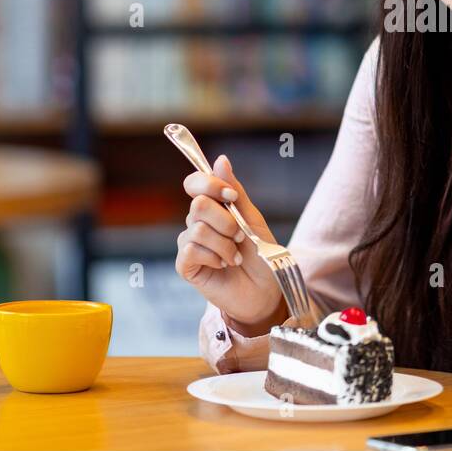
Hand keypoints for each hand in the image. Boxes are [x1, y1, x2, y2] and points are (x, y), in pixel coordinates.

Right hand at [175, 154, 287, 332]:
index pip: (195, 182)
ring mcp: (190, 243)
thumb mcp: (252, 218)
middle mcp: (197, 222)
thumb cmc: (260, 255)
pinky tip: (223, 265)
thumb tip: (220, 160)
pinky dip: (214, 256)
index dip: (210, 184)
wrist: (265, 291)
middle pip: (198, 205)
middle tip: (241, 236)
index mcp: (213, 207)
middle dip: (226, 221)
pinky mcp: (186, 265)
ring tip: (236, 256)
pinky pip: (191, 249)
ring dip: (225, 243)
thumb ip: (235, 191)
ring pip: (197, 229)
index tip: (232, 197)